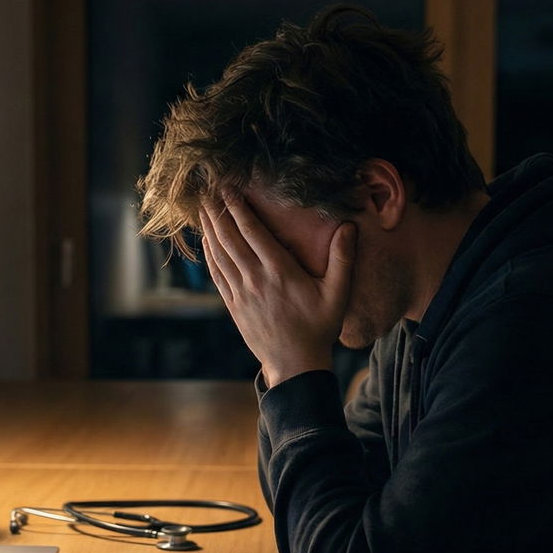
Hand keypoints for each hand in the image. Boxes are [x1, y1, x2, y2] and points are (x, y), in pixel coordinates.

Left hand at [200, 192, 355, 386]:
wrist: (295, 365)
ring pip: (220, 254)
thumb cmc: (319, 328)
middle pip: (231, 238)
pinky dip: (210, 254)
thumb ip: (343, 259)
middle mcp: (256, 279)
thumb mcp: (338, 294)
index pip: (253, 232)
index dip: (239, 208)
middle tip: (208, 189)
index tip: (229, 188)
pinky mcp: (234, 306)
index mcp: (280, 272)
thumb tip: (349, 227)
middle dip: (218, 212)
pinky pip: (217, 274)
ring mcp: (242, 293)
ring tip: (203, 208)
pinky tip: (207, 241)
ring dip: (210, 229)